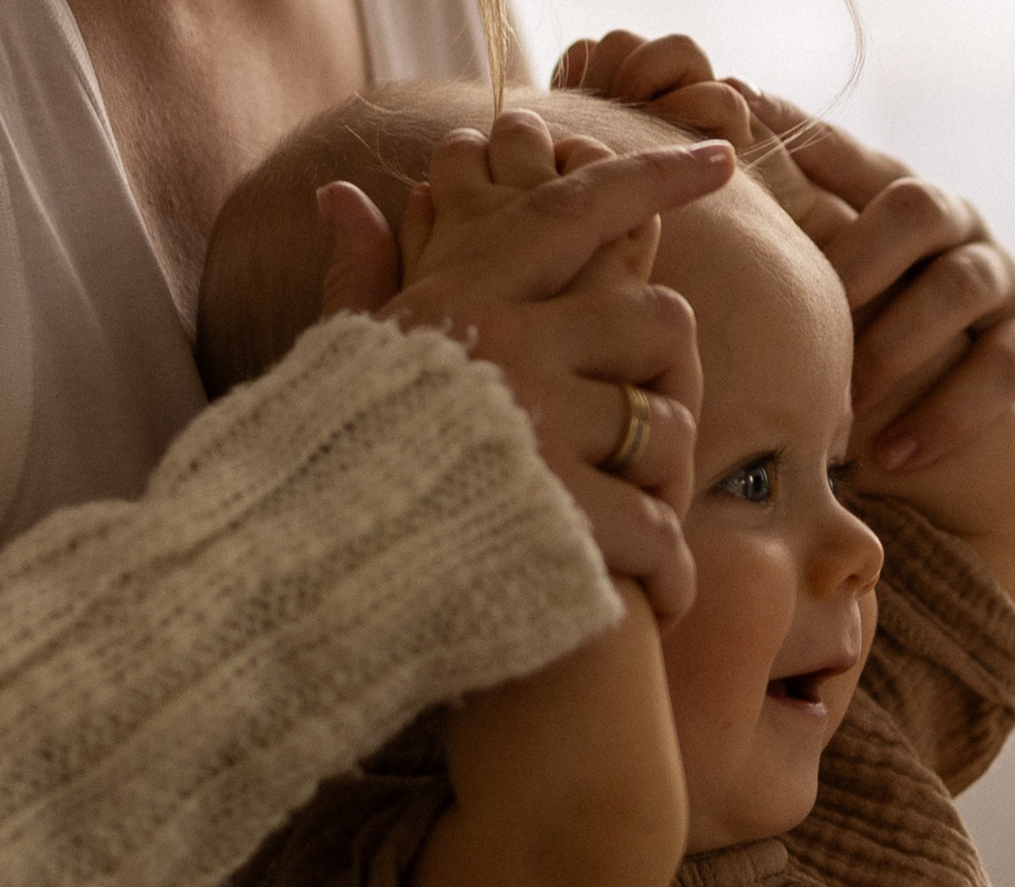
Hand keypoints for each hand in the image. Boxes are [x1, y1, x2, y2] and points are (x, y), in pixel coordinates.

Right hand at [311, 110, 729, 621]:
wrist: (294, 581)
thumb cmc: (319, 470)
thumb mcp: (339, 361)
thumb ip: (360, 277)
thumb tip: (344, 194)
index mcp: (460, 298)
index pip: (573, 211)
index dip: (652, 177)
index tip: (719, 161)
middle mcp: (509, 348)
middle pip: (658, 318)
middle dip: (665, 374)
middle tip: (649, 429)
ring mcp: (541, 429)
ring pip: (668, 425)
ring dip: (664, 481)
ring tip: (640, 522)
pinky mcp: (563, 517)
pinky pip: (659, 529)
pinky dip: (668, 571)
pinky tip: (659, 597)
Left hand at [554, 34, 1014, 475]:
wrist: (944, 440)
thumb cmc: (845, 365)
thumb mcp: (797, 312)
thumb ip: (746, 268)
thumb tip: (630, 221)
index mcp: (877, 199)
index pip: (837, 154)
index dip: (791, 145)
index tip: (730, 153)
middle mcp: (945, 226)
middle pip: (914, 204)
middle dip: (857, 265)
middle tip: (805, 323)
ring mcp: (997, 280)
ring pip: (962, 285)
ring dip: (899, 348)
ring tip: (847, 414)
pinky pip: (1007, 365)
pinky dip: (948, 412)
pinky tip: (887, 459)